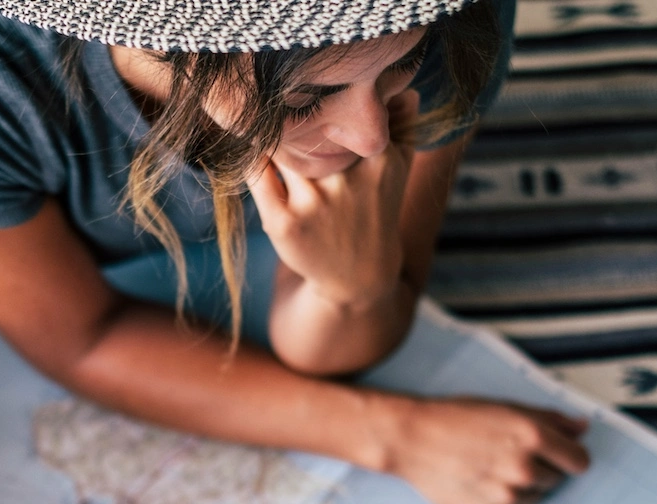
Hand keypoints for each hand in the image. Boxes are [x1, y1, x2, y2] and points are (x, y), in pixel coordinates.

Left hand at [245, 91, 421, 306]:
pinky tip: (254, 149)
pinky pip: (256, 173)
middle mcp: (347, 179)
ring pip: (279, 144)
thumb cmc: (375, 206)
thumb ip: (404, 122)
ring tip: (265, 122)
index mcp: (378, 158)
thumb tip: (402, 85)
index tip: (308, 77)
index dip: (322, 89)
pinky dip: (252, 156)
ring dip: (269, 131)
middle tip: (277, 96)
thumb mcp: (399, 166)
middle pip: (306, 122)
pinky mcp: (284, 223)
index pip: (344, 106)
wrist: (359, 273)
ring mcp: (314, 203)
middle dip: (290, 107)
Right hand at [362, 394, 590, 503]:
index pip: (579, 461)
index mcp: (534, 437)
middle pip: (556, 480)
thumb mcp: (506, 407)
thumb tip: (582, 427)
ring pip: (533, 498)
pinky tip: (476, 483)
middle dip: (540, 469)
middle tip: (505, 455)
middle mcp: (524, 469)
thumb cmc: (456, 418)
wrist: (410, 439)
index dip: (568, 456)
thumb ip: (550, 418)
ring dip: (519, 487)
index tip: (557, 455)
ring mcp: (507, 497)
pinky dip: (498, 501)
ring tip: (487, 468)